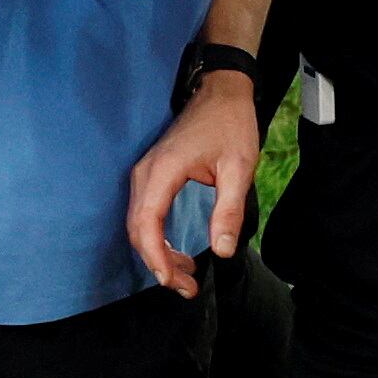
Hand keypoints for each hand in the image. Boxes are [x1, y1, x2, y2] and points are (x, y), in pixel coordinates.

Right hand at [126, 71, 258, 299]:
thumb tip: (222, 251)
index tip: (175, 282)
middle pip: (138, 230)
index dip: (156, 258)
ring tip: (186, 276)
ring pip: (139, 224)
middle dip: (158, 264)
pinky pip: (145, 214)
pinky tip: (178, 253)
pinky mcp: (151, 174)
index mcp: (163, 170)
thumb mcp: (239, 167)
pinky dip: (157, 238)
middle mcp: (145, 173)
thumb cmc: (231, 124)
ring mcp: (145, 172)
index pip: (146, 224)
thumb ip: (228, 210)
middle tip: (187, 287)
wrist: (221, 90)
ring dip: (157, 253)